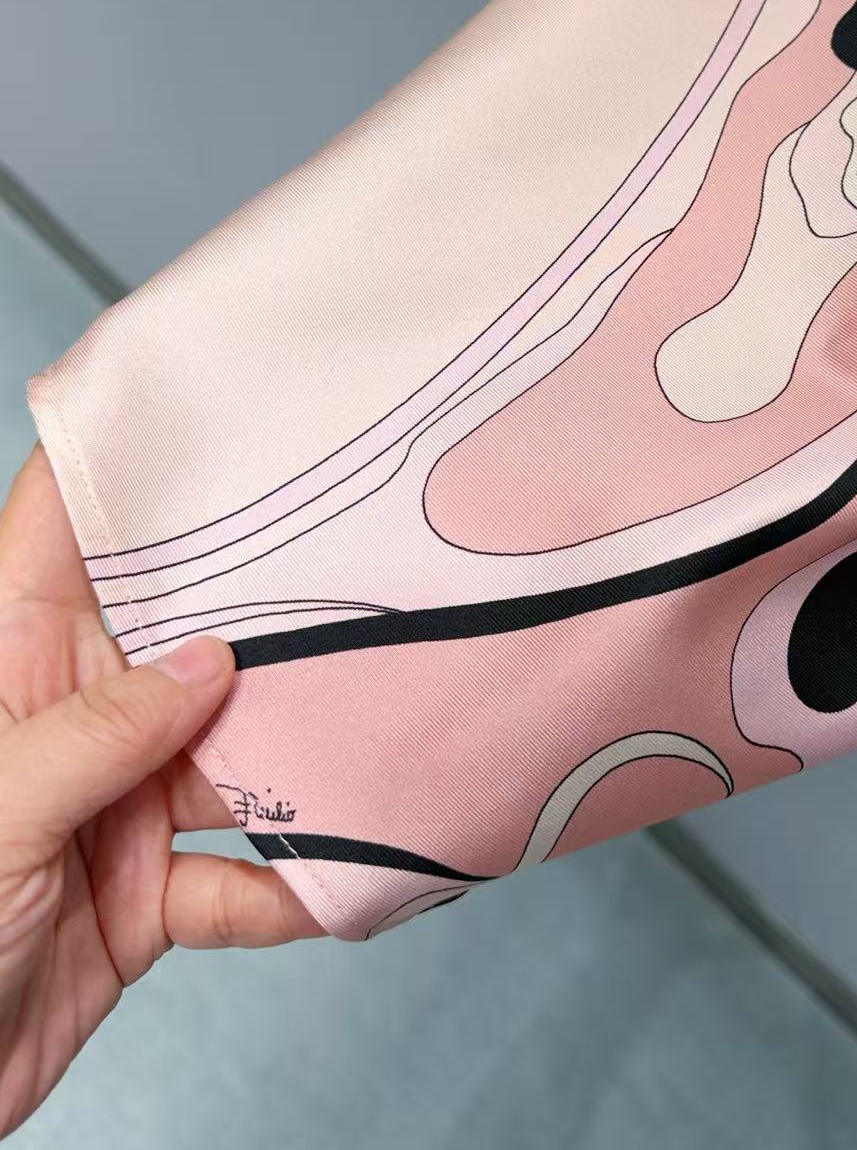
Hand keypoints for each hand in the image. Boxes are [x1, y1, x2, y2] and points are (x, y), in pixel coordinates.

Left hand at [0, 447, 321, 1137]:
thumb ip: (99, 735)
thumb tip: (210, 665)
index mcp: (7, 669)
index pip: (57, 533)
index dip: (121, 460)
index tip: (211, 403)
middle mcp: (69, 720)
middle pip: (178, 636)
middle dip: (262, 610)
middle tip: (357, 567)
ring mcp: (113, 804)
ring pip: (230, 756)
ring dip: (301, 759)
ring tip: (378, 731)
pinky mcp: (146, 895)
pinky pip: (239, 878)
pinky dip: (294, 887)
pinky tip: (345, 879)